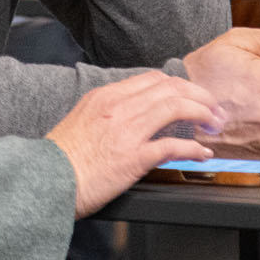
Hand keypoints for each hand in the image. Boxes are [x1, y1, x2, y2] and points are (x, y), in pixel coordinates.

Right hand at [46, 72, 221, 217]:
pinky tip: (202, 153)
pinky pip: (172, 146)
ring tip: (214, 124)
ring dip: (202, 114)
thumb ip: (108, 113)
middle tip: (213, 108)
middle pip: (170, 88)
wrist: (44, 180)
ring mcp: (126, 131)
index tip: (192, 95)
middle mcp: (118, 108)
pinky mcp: (133, 158)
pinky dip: (193, 148)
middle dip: (199, 95)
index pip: (152, 79)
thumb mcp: (82, 121)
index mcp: (104, 97)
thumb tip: (134, 116)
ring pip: (176, 107)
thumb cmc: (61, 158)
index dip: (179, 85)